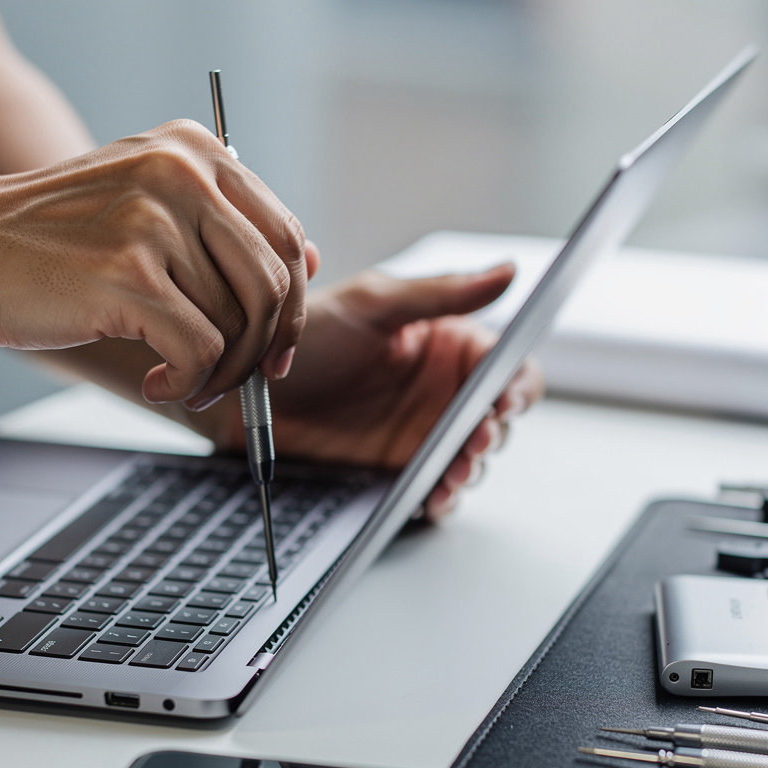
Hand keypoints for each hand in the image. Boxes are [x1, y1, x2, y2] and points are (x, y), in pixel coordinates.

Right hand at [0, 120, 309, 406]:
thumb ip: (221, 226)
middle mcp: (182, 174)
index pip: (285, 237)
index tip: (277, 348)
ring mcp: (154, 221)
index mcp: (196, 151)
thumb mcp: (143, 204)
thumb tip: (308, 262)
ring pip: (237, 325)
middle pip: (274, 285)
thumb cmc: (50, 239)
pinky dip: (187, 384)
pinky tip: (156, 383)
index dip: (293, 306)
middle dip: (266, 349)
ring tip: (179, 379)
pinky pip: (200, 352)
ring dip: (218, 373)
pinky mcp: (128, 275)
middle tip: (239, 381)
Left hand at [199, 264, 543, 518]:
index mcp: (446, 345)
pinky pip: (434, 487)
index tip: (505, 400)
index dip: (515, 386)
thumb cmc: (308, 336)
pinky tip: (434, 495)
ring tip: (454, 471)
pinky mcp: (397, 467)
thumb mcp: (375, 304)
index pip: (504, 367)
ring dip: (470, 467)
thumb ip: (442, 294)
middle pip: (494, 418)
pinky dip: (441, 496)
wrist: (252, 387)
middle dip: (492, 432)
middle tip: (476, 438)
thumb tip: (508, 272)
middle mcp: (440, 390)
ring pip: (470, 456)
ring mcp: (421, 431)